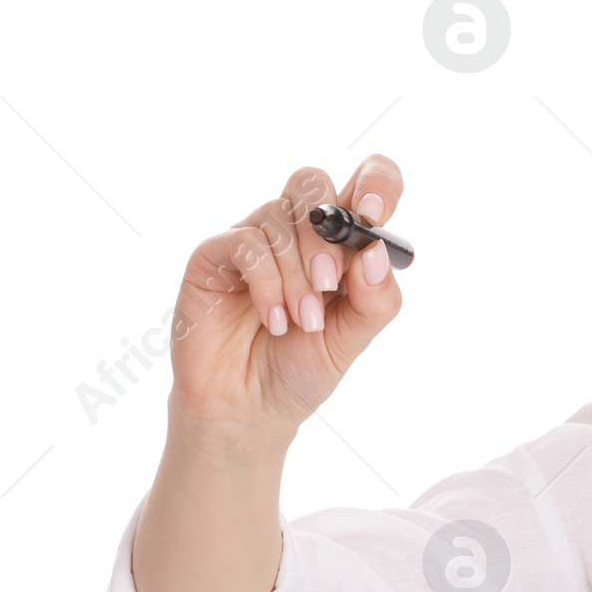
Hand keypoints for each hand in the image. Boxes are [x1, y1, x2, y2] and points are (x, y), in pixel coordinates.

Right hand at [169, 155, 404, 438]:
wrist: (249, 410)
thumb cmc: (300, 369)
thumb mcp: (352, 340)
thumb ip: (375, 300)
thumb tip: (377, 251)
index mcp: (338, 243)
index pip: (365, 182)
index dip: (375, 182)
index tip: (373, 213)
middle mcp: (294, 232)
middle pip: (311, 183)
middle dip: (325, 236)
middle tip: (330, 286)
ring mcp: (253, 239)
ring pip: (279, 217)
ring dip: (296, 276)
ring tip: (301, 322)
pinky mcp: (214, 255)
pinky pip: (245, 242)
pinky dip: (267, 283)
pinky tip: (274, 320)